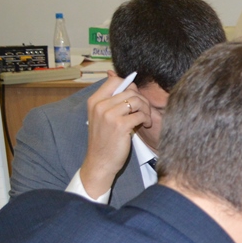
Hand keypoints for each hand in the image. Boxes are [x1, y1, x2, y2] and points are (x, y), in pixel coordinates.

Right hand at [79, 71, 153, 197]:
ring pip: (137, 101)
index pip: (114, 80)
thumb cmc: (105, 139)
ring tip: (146, 119)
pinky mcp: (120, 125)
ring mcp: (109, 115)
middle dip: (142, 100)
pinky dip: (147, 119)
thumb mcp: (103, 117)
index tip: (135, 98)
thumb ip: (113, 100)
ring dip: (146, 110)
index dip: (129, 86)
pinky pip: (141, 115)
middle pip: (130, 91)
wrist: (100, 161)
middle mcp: (99, 105)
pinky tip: (146, 126)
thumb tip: (129, 82)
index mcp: (94, 101)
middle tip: (145, 112)